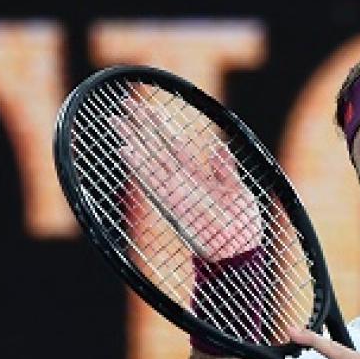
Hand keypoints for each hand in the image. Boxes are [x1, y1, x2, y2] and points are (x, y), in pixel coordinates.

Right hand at [114, 95, 260, 260]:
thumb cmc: (244, 226)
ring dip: (132, 140)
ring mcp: (175, 192)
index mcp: (200, 175)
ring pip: (149, 159)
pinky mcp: (171, 206)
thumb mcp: (239, 193)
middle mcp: (183, 181)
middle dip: (140, 125)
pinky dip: (137, 167)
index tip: (148, 106)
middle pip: (157, 146)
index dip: (162, 124)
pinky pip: (151, 182)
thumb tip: (220, 148)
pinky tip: (124, 151)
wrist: (240, 254)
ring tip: (115, 121)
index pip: (176, 142)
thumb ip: (226, 172)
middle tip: (122, 104)